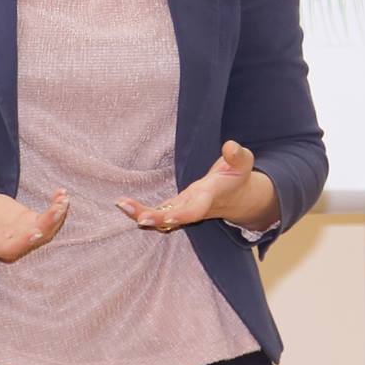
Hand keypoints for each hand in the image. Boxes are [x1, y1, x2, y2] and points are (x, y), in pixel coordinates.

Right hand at [0, 181, 69, 262]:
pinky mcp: (27, 221)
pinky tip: (61, 194)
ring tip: (63, 199)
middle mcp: (5, 242)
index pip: (8, 248)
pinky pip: (45, 219)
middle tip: (59, 208)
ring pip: (43, 232)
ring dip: (56, 217)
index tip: (37, 231)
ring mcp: (18, 233)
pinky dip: (55, 209)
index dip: (23, 242)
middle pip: (31, 241)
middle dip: (47, 226)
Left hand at [116, 140, 267, 234]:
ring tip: (121, 204)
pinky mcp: (176, 206)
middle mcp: (194, 207)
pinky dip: (140, 211)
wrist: (236, 197)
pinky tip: (123, 203)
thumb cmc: (237, 177)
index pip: (196, 210)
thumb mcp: (243, 164)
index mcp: (209, 197)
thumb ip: (238, 156)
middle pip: (174, 219)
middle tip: (138, 218)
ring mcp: (183, 208)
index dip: (183, 215)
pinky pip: (157, 212)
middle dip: (156, 219)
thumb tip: (230, 146)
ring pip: (162, 218)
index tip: (170, 217)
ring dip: (141, 214)